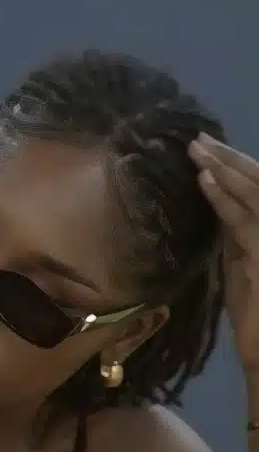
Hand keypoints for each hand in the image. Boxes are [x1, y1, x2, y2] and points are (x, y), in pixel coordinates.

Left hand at [188, 133, 258, 371]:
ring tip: (198, 148)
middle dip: (228, 158)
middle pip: (257, 182)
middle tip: (198, 138)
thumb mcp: (240, 266)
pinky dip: (224, 196)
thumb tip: (217, 207)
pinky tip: (205, 178)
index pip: (254, 190)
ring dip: (224, 167)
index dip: (232, 167)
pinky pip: (245, 218)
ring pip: (255, 192)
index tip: (206, 151)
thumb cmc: (255, 312)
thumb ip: (234, 237)